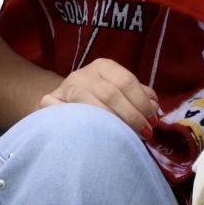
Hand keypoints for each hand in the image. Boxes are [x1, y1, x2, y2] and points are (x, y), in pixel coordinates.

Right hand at [40, 57, 160, 135]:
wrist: (63, 104)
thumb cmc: (99, 100)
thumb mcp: (120, 91)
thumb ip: (139, 96)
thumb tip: (154, 106)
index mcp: (103, 66)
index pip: (126, 81)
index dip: (142, 103)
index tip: (152, 122)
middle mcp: (82, 74)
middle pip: (111, 94)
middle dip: (131, 116)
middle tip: (143, 133)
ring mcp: (64, 88)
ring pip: (89, 104)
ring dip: (111, 123)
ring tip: (125, 138)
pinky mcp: (49, 103)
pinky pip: (65, 114)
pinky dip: (80, 125)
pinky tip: (95, 136)